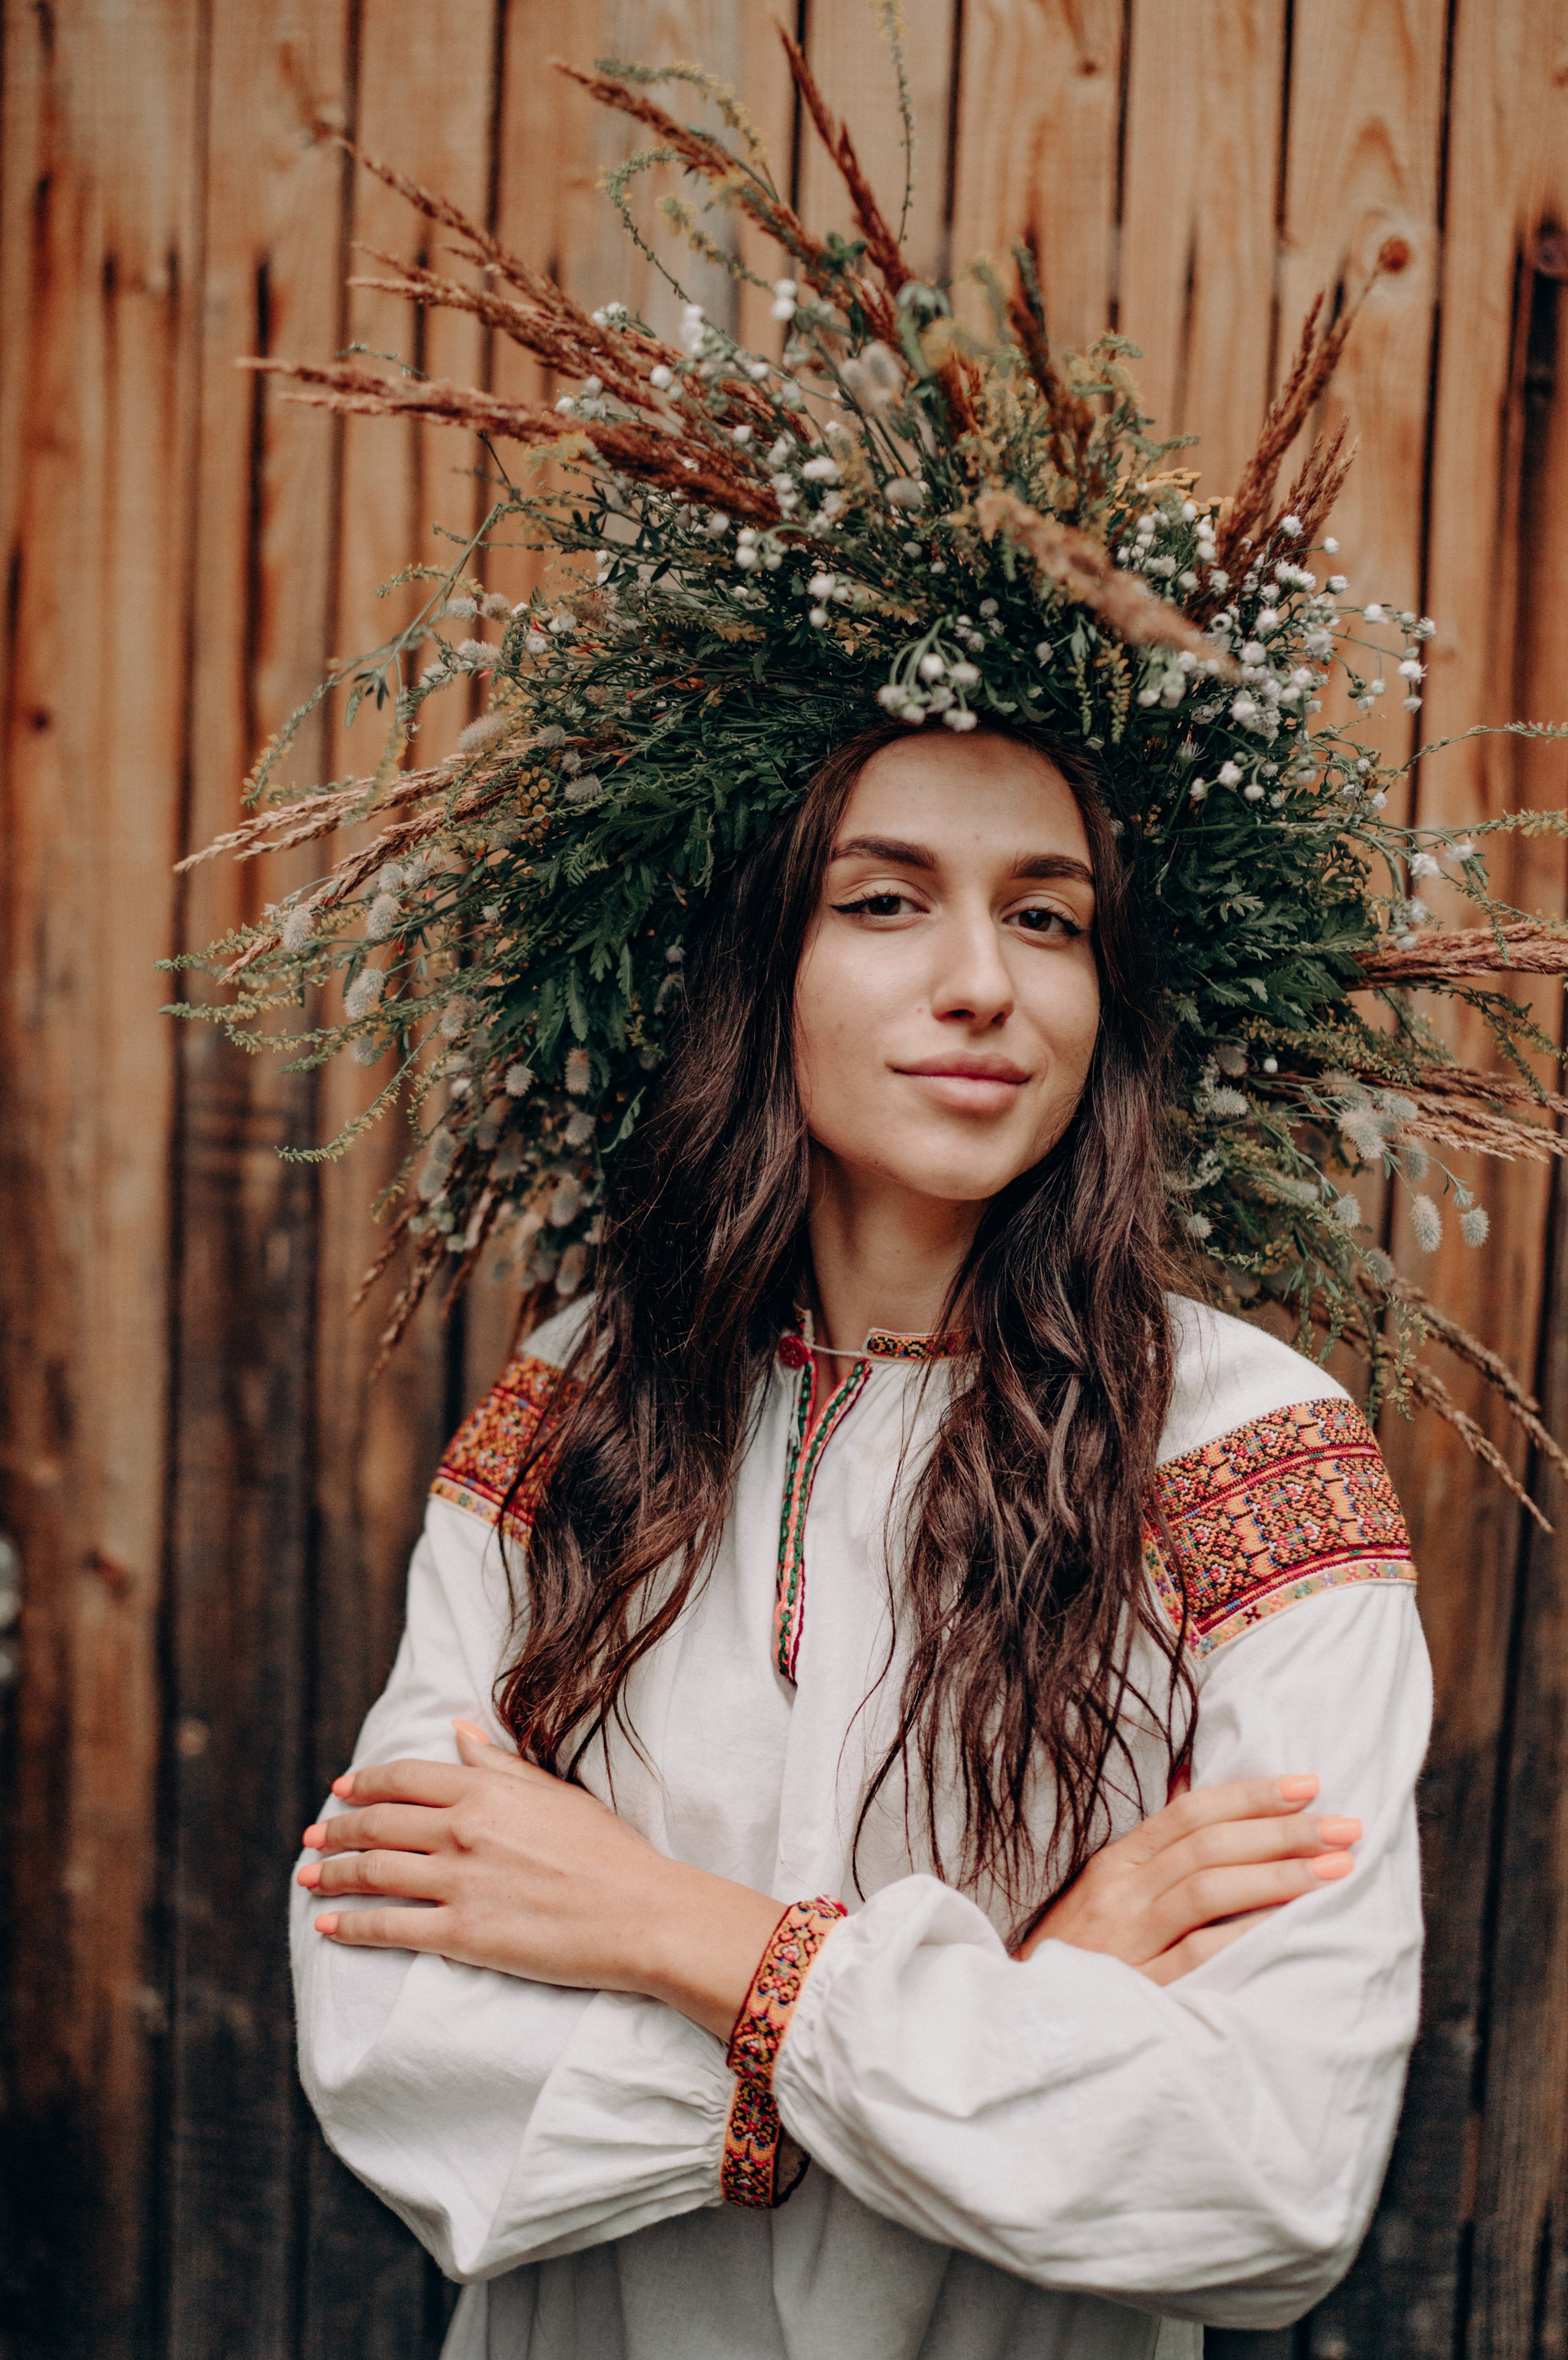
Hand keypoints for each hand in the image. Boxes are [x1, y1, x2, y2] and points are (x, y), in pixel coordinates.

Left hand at [298, 1723, 782, 2038]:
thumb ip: (499, 1763)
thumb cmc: (608, 1851)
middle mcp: (463, 1829)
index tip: (340, 1790)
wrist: (641, 1913)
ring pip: (374, 1872)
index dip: (364, 1783)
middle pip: (377, 1824)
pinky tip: (327, 1926)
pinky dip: (350, 1925)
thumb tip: (458, 1729)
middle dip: (335, 1831)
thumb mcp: (555, 1792)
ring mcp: (459, 1881)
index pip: (404, 1777)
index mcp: (485, 1789)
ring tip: (308, 1878)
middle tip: (312, 1838)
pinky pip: (389, 1926)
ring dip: (332, 1874)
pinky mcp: (462, 1934)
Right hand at [1016, 1774, 1358, 1984]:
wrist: (1031, 2022)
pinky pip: (1201, 1952)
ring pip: (1208, 1890)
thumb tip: (1196, 1783)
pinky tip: (1292, 1924)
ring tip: (1337, 1868)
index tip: (1309, 1786)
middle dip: (1283, 1832)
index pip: (1189, 1812)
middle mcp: (1121, 1891)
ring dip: (1279, 1874)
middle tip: (1346, 1827)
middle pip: (1208, 1846)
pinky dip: (1248, 1932)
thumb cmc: (1080, 1953)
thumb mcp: (1106, 1892)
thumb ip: (1155, 1847)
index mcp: (1116, 1862)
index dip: (1251, 1795)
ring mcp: (1129, 1939)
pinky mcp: (1140, 1987)